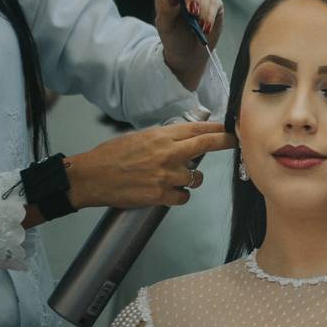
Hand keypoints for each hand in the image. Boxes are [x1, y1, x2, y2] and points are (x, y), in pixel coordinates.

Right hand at [65, 122, 236, 208]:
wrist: (90, 177)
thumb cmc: (111, 156)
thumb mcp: (139, 137)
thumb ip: (163, 139)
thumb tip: (185, 140)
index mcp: (160, 136)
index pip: (197, 129)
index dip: (217, 129)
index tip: (230, 129)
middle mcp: (166, 153)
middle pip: (206, 145)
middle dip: (225, 142)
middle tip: (236, 143)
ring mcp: (164, 175)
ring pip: (195, 177)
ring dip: (191, 178)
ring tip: (175, 177)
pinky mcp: (159, 195)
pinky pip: (183, 197)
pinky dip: (179, 196)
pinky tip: (168, 192)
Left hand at [155, 0, 223, 91]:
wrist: (187, 54)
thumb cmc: (172, 37)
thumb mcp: (164, 26)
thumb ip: (166, 10)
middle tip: (191, 12)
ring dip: (202, 10)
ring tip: (197, 26)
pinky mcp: (214, 4)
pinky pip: (215, 3)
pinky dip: (209, 16)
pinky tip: (205, 28)